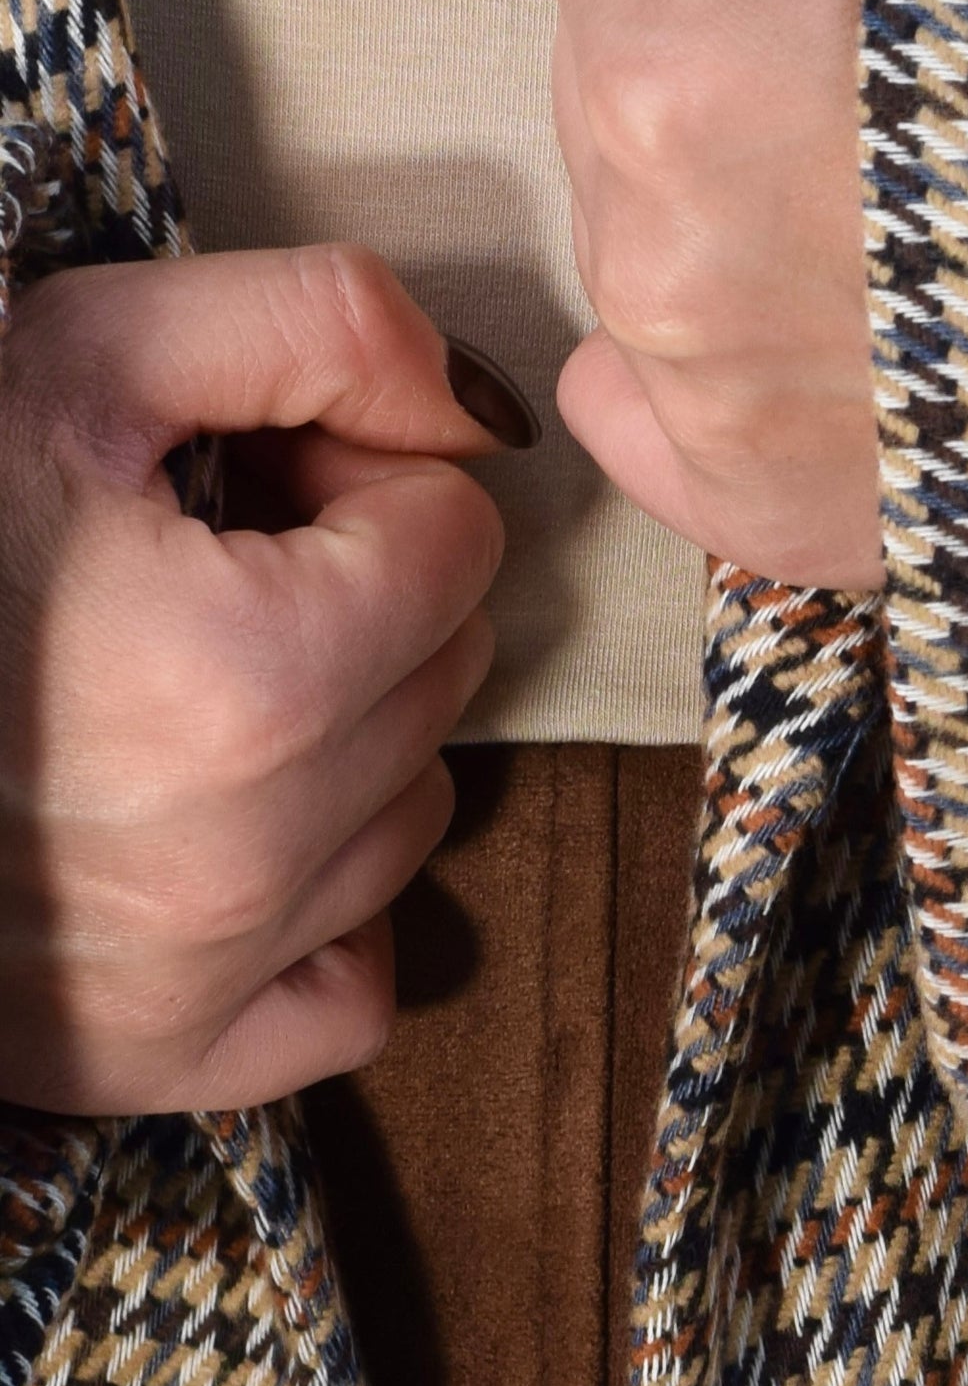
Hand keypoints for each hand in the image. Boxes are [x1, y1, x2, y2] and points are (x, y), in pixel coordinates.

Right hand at [0, 245, 514, 1111]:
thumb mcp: (75, 359)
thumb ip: (310, 328)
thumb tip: (474, 405)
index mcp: (250, 673)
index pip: (455, 539)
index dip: (352, 477)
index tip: (244, 476)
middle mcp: (248, 850)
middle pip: (440, 673)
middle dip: (354, 595)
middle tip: (197, 565)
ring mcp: (204, 973)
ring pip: (407, 817)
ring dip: (338, 738)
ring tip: (175, 682)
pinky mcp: (151, 1057)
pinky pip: (343, 996)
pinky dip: (313, 916)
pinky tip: (214, 832)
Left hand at [419, 0, 887, 589]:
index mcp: (669, 68)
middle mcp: (653, 254)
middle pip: (615, 72)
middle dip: (735, 49)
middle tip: (939, 81)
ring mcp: (706, 404)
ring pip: (648, 220)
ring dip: (750, 192)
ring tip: (946, 200)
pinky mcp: (766, 514)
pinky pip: (653, 407)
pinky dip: (735, 361)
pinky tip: (870, 325)